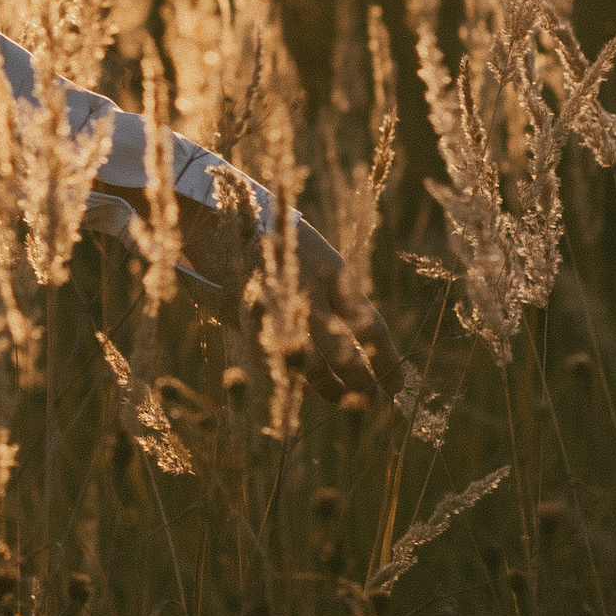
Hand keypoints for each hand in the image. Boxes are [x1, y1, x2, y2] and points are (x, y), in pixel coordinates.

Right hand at [170, 189, 407, 411]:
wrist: (219, 215)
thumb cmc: (275, 236)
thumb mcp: (313, 255)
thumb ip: (332, 296)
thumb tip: (357, 342)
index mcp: (333, 273)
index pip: (371, 326)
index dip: (387, 361)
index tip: (397, 386)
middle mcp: (310, 293)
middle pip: (345, 353)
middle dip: (361, 382)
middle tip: (371, 400)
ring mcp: (276, 309)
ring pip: (311, 364)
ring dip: (330, 388)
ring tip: (343, 401)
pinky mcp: (246, 320)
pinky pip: (273, 360)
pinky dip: (291, 375)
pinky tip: (302, 385)